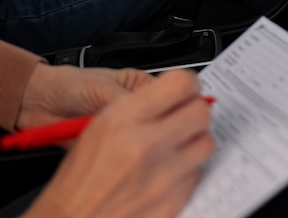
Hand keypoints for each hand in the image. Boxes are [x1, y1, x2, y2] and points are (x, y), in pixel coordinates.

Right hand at [25, 70, 214, 217]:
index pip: (181, 84)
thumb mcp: (100, 123)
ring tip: (177, 143)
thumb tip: (175, 90)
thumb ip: (140, 102)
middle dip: (195, 109)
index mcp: (124, 119)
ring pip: (206, 142)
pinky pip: (198, 173)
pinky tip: (167, 170)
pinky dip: (187, 169)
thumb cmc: (81, 175)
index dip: (187, 83)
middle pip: (201, 112)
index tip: (185, 88)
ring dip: (195, 139)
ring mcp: (162, 178)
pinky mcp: (173, 203)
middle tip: (185, 113)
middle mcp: (145, 146)